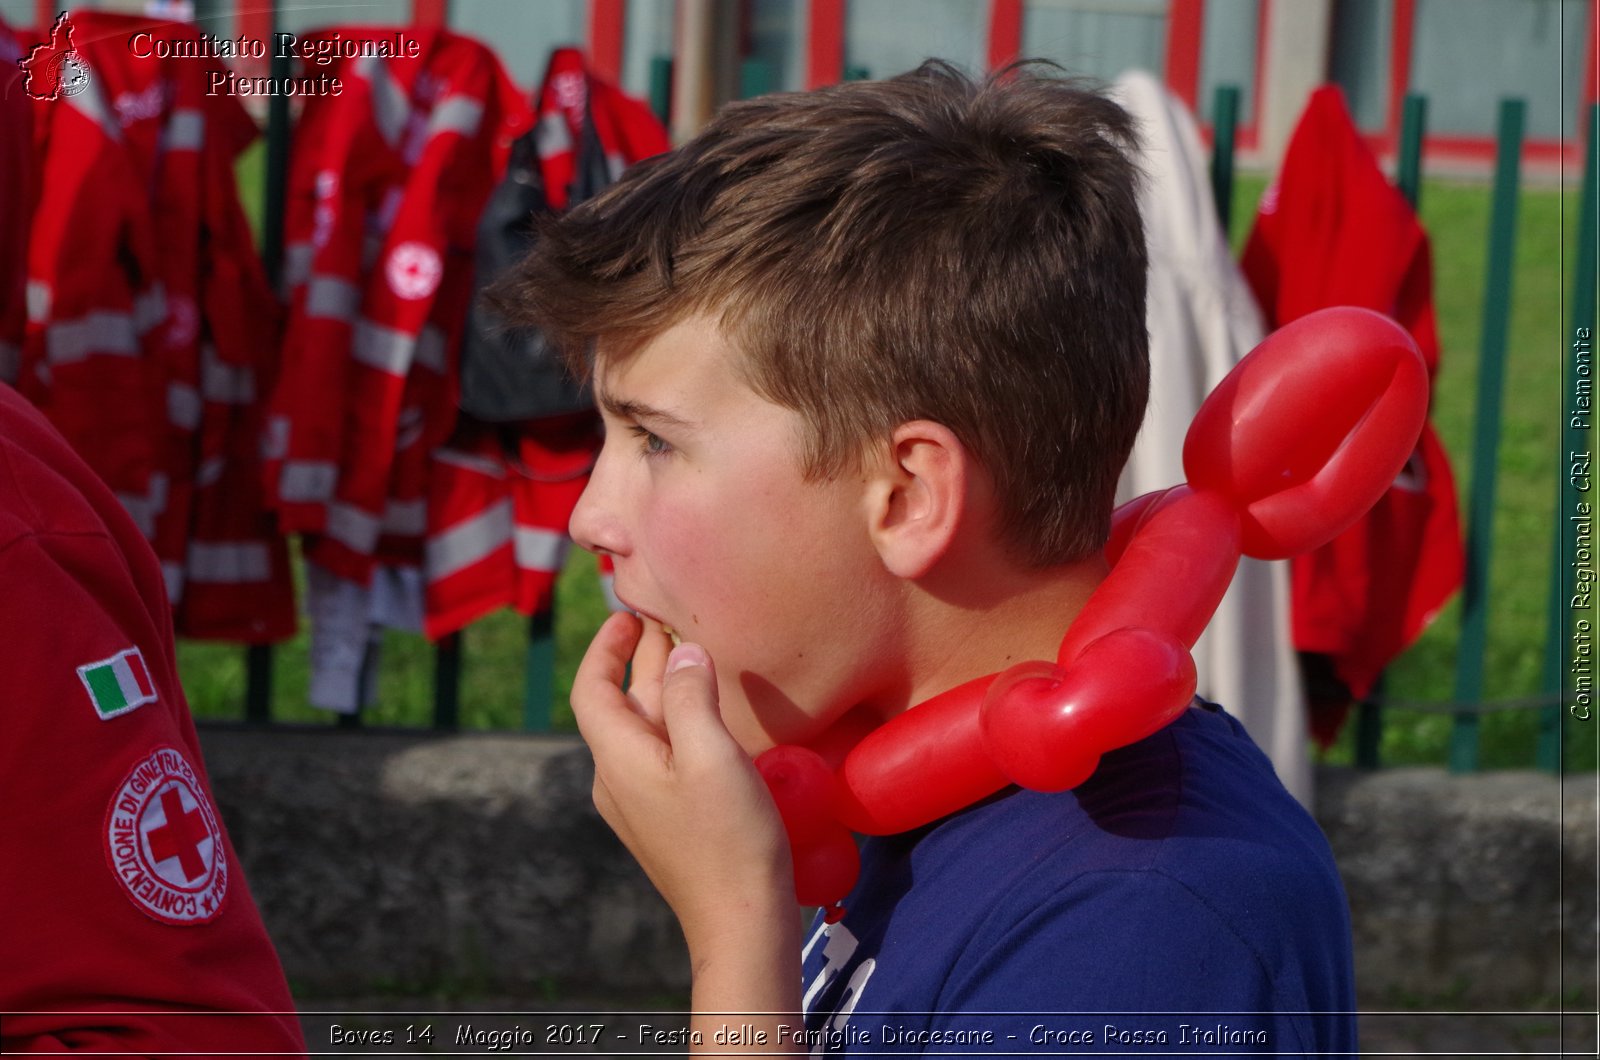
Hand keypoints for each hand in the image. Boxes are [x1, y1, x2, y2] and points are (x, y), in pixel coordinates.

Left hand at [571, 612, 795, 958]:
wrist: (740, 922)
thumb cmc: (728, 837)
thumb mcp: (711, 755)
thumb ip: (690, 697)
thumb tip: (681, 654)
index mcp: (617, 758)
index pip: (591, 688)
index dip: (604, 646)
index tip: (627, 613)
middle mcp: (618, 779)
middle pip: (621, 705)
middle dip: (642, 660)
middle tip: (670, 621)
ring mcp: (641, 804)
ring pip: (645, 729)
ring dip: (664, 688)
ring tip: (693, 654)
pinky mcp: (666, 820)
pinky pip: (663, 755)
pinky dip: (679, 720)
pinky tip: (710, 715)